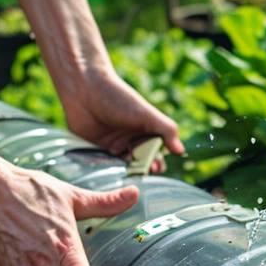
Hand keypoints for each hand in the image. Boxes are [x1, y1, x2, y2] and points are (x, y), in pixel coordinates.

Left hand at [58, 63, 184, 167]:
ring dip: (125, 173)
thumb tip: (181, 151)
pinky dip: (109, 171)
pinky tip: (110, 176)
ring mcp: (114, 146)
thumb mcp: (146, 114)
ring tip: (126, 176)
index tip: (155, 168)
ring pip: (124, 166)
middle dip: (142, 169)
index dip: (157, 162)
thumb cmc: (118, 98)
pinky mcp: (97, 150)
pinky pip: (106, 165)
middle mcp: (131, 140)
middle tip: (141, 173)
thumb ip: (167, 130)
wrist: (84, 90)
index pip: (156, 152)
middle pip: (141, 162)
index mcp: (146, 131)